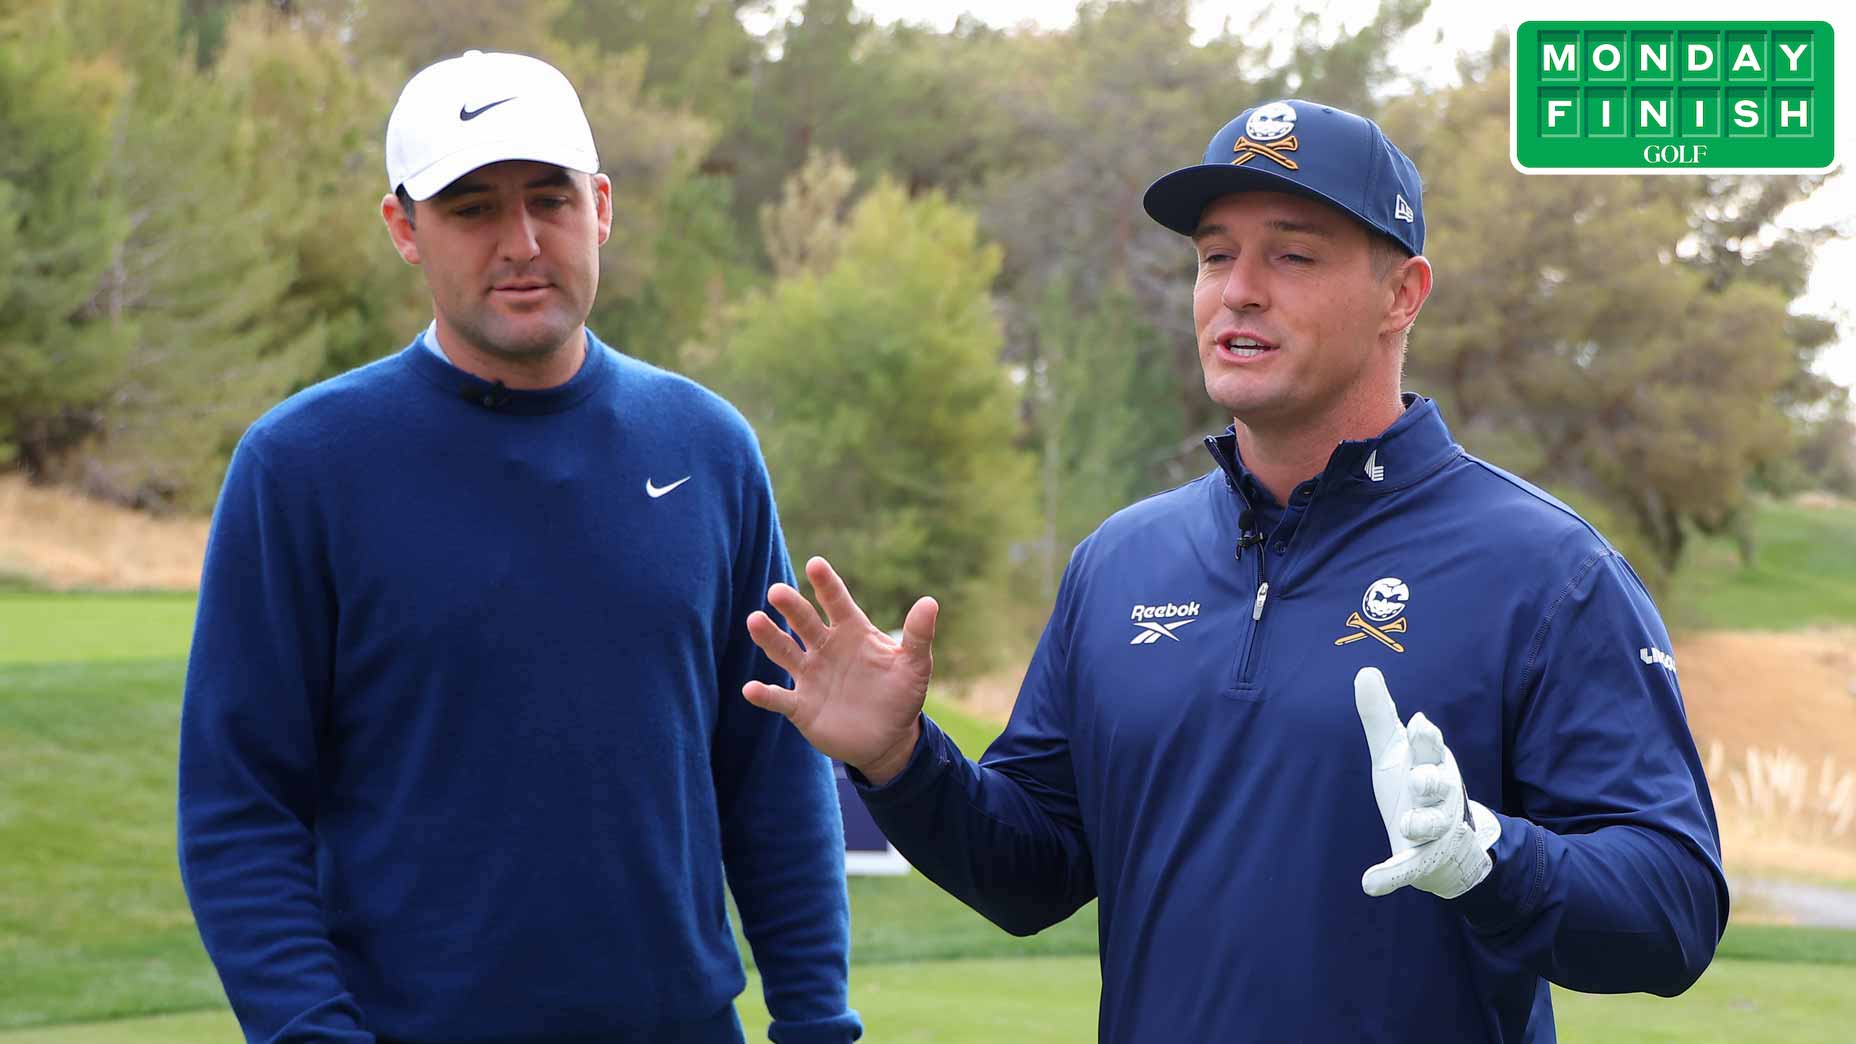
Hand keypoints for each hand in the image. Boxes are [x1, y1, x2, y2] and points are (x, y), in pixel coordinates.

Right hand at [744, 556, 937, 784]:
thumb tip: (930, 602)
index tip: (815, 564)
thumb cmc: (901, 695)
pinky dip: (765, 694)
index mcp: (852, 632)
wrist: (889, 738)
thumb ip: (918, 636)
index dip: (826, 584)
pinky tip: (751, 689)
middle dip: (791, 606)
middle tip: (777, 591)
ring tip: (754, 620)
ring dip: (769, 637)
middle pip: (804, 622)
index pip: (836, 602)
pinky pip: (779, 698)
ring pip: (784, 652)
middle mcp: (826, 648)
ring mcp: (810, 676)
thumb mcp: (915, 667)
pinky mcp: (801, 706)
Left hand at [1354, 667, 1500, 899]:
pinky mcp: (1420, 860)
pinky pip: (1407, 870)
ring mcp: (1432, 829)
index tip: (1420, 725)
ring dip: (1418, 824)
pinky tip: (1370, 884)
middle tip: (1418, 780)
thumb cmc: (1415, 783)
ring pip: (1429, 825)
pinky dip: (1390, 877)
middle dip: (1429, 781)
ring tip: (1406, 825)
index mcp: (1431, 763)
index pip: (1432, 747)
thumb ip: (1379, 716)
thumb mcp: (1395, 751)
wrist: (1445, 842)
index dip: (1427, 738)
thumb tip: (1364, 670)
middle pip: (1436, 784)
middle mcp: (1439, 796)